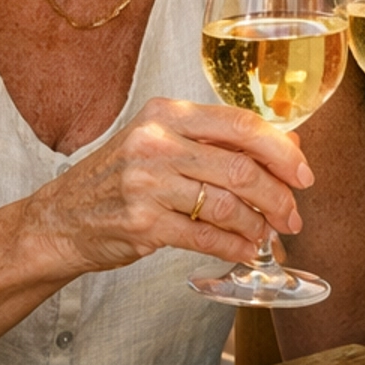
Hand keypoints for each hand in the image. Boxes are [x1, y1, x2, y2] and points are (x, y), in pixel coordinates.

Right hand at [17, 97, 314, 279]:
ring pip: (228, 204)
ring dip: (258, 226)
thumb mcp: (163, 142)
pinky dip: (234, 247)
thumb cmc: (119, 178)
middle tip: (293, 217)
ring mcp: (147, 183)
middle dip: (278, 197)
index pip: (242, 125)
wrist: (60, 219)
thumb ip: (219, 141)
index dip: (283, 152)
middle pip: (242, 167)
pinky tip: (244, 251)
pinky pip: (205, 237)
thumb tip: (289, 146)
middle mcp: (156, 142)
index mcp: (167, 113)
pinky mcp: (142, 224)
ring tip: (267, 237)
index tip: (304, 175)